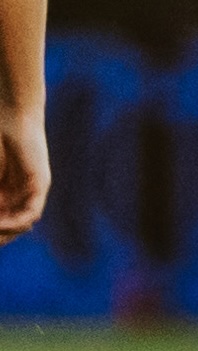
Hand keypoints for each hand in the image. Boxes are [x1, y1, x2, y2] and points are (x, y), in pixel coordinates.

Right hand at [0, 109, 46, 242]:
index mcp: (4, 193)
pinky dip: (15, 222)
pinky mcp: (41, 185)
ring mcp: (31, 191)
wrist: (10, 118)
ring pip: (20, 224)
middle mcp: (19, 195)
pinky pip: (31, 212)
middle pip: (9, 227)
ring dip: (3, 232)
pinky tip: (0, 224)